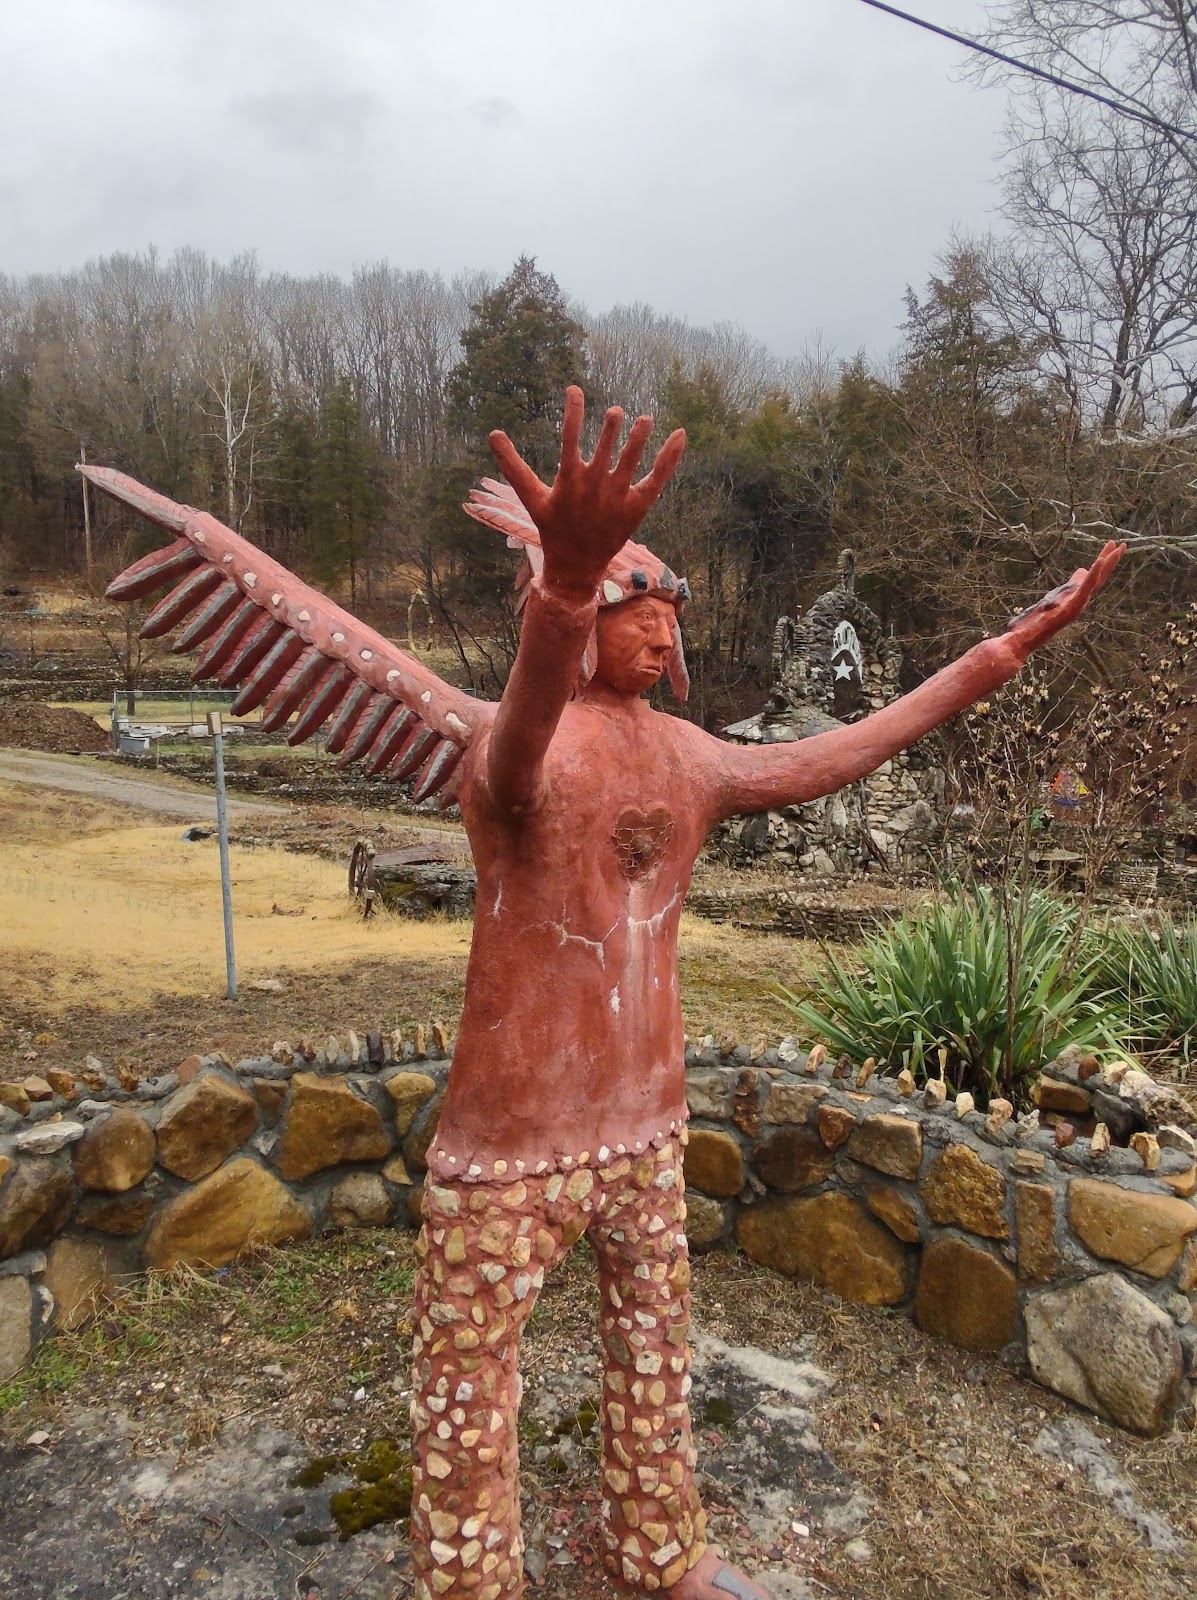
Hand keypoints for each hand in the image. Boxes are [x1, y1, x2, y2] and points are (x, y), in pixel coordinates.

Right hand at [487, 386, 685, 602]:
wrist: (575, 566)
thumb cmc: (552, 528)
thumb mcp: (531, 497)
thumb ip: (513, 465)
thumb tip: (492, 434)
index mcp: (569, 479)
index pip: (570, 438)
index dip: (573, 412)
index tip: (574, 389)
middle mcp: (594, 485)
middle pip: (604, 449)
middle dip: (610, 428)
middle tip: (616, 411)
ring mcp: (617, 496)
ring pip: (630, 461)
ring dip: (638, 438)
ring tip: (645, 418)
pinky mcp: (637, 506)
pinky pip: (657, 478)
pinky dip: (668, 458)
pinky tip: (678, 435)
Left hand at [1004, 540, 1124, 660]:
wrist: (1028, 637)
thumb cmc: (1040, 618)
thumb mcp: (1059, 594)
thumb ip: (1072, 583)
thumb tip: (1082, 570)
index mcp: (1078, 596)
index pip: (1095, 576)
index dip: (1104, 561)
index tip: (1113, 545)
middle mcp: (1081, 600)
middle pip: (1100, 577)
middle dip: (1111, 561)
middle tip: (1123, 544)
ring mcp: (1077, 604)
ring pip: (1096, 581)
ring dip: (1106, 565)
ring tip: (1116, 549)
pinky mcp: (1071, 607)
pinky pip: (1084, 589)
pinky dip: (1092, 575)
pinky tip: (1098, 562)